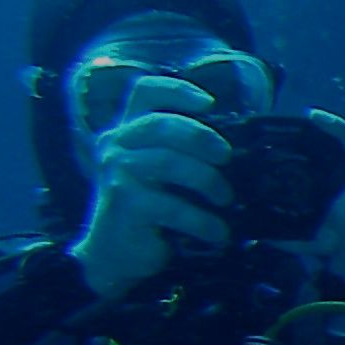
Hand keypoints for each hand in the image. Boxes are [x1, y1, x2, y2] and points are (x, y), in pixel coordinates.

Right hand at [69, 75, 232, 297]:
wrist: (112, 254)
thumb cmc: (145, 208)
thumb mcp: (158, 172)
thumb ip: (179, 150)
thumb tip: (231, 146)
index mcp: (125, 131)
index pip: (143, 92)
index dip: (177, 90)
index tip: (210, 103)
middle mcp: (116, 146)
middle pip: (162, 125)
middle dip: (202, 138)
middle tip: (227, 157)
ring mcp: (117, 174)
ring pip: (170, 163)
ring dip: (208, 181)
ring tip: (225, 199)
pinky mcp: (124, 203)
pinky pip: (173, 206)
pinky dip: (203, 221)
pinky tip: (218, 232)